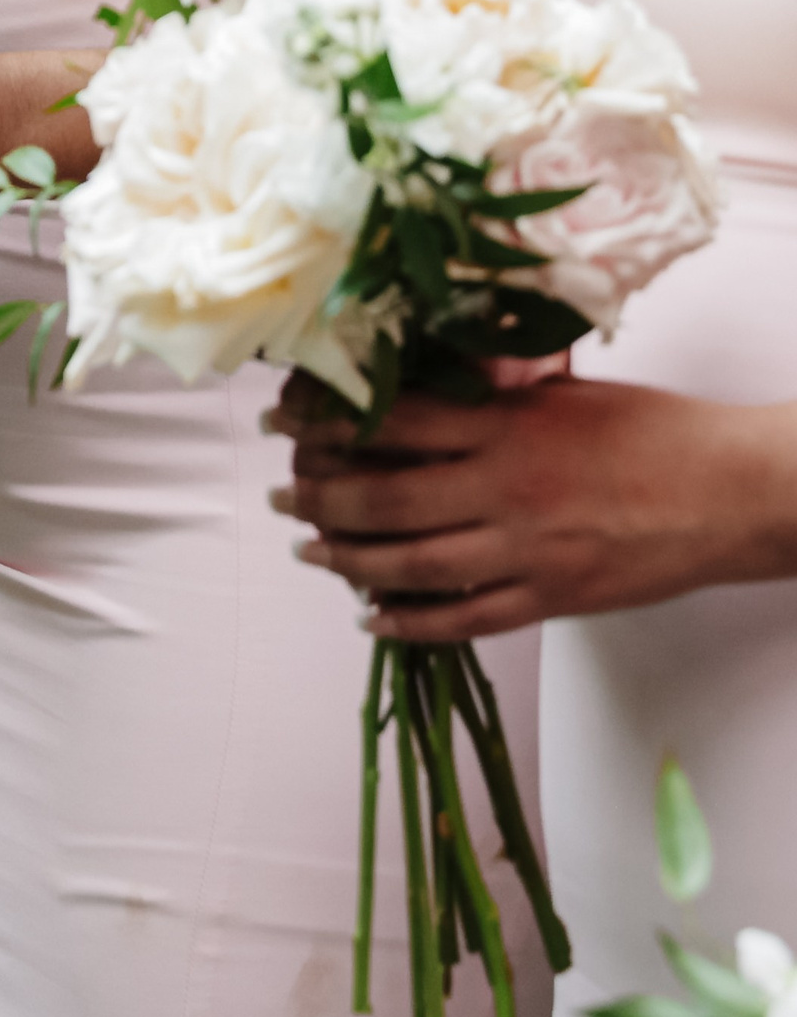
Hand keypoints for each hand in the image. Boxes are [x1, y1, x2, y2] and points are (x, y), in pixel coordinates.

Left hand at [268, 374, 796, 640]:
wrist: (735, 491)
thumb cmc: (650, 430)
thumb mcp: (561, 394)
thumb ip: (487, 399)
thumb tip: (405, 394)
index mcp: (508, 425)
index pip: (393, 421)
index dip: (326, 422)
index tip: (283, 421)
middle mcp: (507, 487)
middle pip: (385, 498)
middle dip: (318, 499)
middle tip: (281, 497)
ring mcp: (529, 549)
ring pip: (413, 564)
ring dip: (348, 561)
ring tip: (310, 551)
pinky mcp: (554, 597)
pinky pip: (466, 619)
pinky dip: (410, 623)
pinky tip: (371, 619)